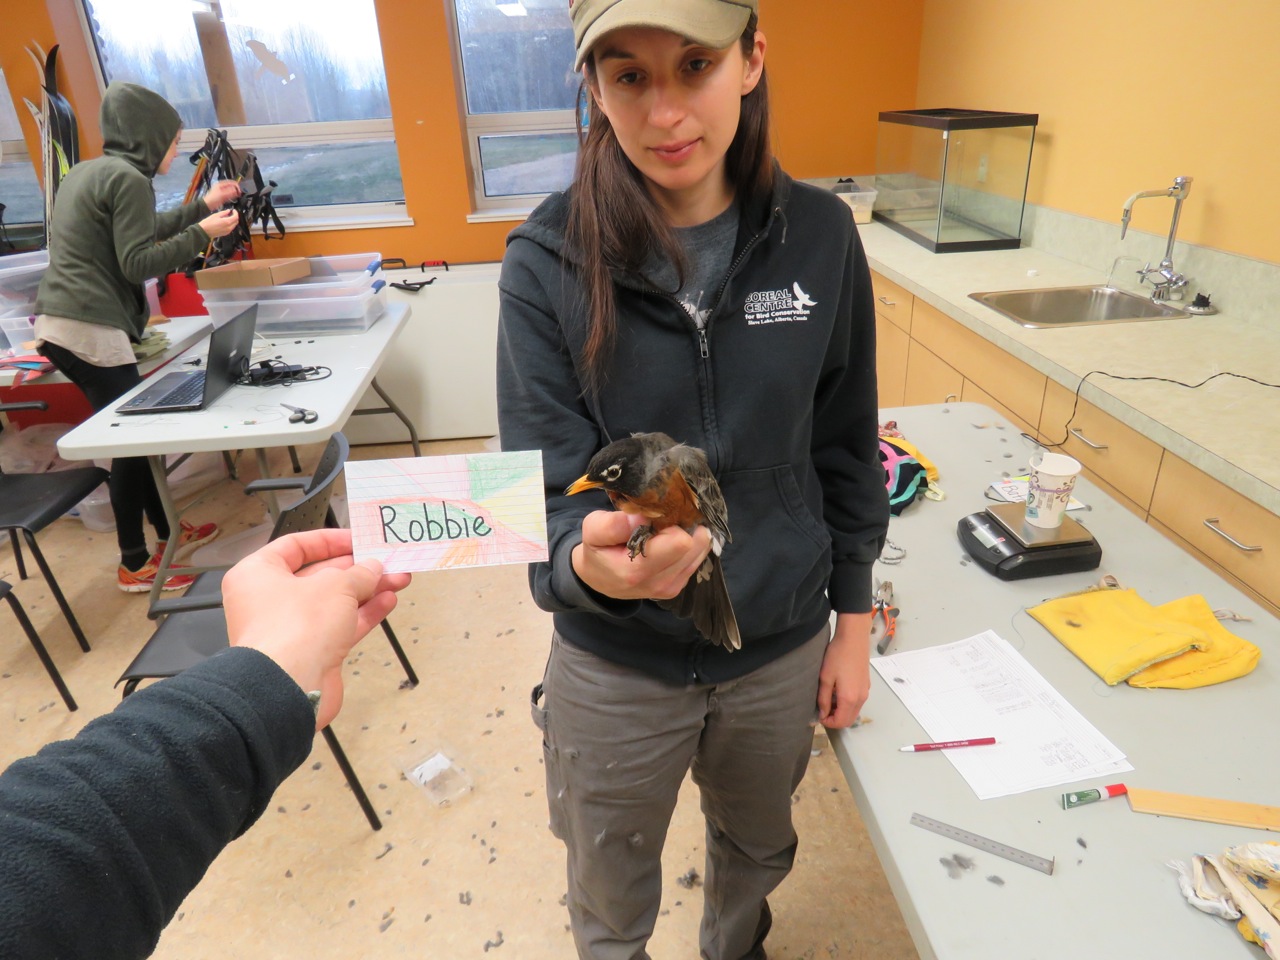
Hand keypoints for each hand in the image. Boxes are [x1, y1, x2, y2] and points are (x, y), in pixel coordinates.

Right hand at [198, 208, 238, 238]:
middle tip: (231, 213)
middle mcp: (229, 228)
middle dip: (235, 216)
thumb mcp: (216, 215)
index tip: (233, 210)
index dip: (236, 213)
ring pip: (234, 225)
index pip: (236, 217)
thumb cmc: (208, 223)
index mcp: (227, 222)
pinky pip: (231, 228)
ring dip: (233, 220)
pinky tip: (225, 222)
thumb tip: (228, 211)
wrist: (204, 231)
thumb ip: (223, 213)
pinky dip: (230, 224)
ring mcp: (228, 231)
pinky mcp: (225, 233)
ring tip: (228, 217)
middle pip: (236, 221)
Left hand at [203, 180, 241, 209]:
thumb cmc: (212, 199)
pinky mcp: (223, 195)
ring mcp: (222, 191)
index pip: (231, 182)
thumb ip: (230, 192)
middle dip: (236, 189)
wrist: (208, 204)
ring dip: (235, 193)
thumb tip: (236, 190)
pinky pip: (229, 194)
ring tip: (238, 195)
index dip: (236, 186)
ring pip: (231, 190)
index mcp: (221, 184)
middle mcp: (222, 186)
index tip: (239, 190)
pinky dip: (232, 195)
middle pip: (231, 186)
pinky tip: (234, 197)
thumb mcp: (222, 194)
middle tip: (239, 193)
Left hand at [222, 529, 412, 728]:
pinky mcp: (310, 652)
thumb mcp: (336, 585)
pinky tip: (387, 602)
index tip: (357, 540)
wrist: (289, 687)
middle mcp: (269, 600)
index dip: (330, 540)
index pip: (296, 546)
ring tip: (398, 579)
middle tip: (386, 561)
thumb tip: (371, 569)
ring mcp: (291, 628)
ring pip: (335, 602)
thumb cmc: (295, 629)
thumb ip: (359, 573)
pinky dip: (364, 614)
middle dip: (357, 569)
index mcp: (258, 574)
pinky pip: (340, 626)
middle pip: (320, 575)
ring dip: (367, 591)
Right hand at [571, 509, 710, 601]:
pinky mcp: (678, 586)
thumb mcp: (593, 530)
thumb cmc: (597, 551)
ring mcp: (671, 587)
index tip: (655, 515)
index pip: (680, 540)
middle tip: (662, 520)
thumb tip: (643, 518)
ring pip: (701, 549)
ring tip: (664, 531)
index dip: (670, 520)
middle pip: (696, 543)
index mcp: (637, 571)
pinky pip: (697, 557)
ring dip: (687, 534)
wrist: (599, 579)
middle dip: (682, 525)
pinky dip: (688, 545)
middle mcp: (660, 583)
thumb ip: (613, 524)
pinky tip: (669, 542)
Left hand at [817, 611, 871, 728]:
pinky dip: (848, 704)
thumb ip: (824, 699)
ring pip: (854, 711)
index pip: (841, 722)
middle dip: (835, 719)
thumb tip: (823, 714)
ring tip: (829, 699)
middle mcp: (861, 699)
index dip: (828, 723)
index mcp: (850, 699)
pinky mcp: (866, 685)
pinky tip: (838, 691)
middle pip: (849, 720)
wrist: (853, 638)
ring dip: (841, 711)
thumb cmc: (837, 657)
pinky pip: (857, 702)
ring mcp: (865, 692)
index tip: (818, 715)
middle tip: (823, 709)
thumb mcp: (825, 678)